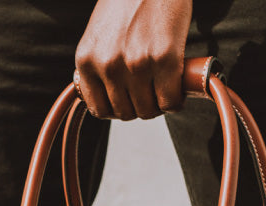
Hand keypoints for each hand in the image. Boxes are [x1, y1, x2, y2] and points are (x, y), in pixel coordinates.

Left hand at [74, 0, 192, 120]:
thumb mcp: (100, 33)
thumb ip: (99, 63)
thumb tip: (108, 98)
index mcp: (87, 59)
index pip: (98, 109)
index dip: (116, 108)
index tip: (128, 100)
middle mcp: (109, 65)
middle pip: (125, 113)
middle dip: (139, 105)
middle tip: (150, 91)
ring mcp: (136, 64)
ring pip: (148, 110)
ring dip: (159, 104)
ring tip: (164, 87)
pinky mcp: (165, 59)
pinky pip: (170, 100)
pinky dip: (176, 100)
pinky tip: (178, 87)